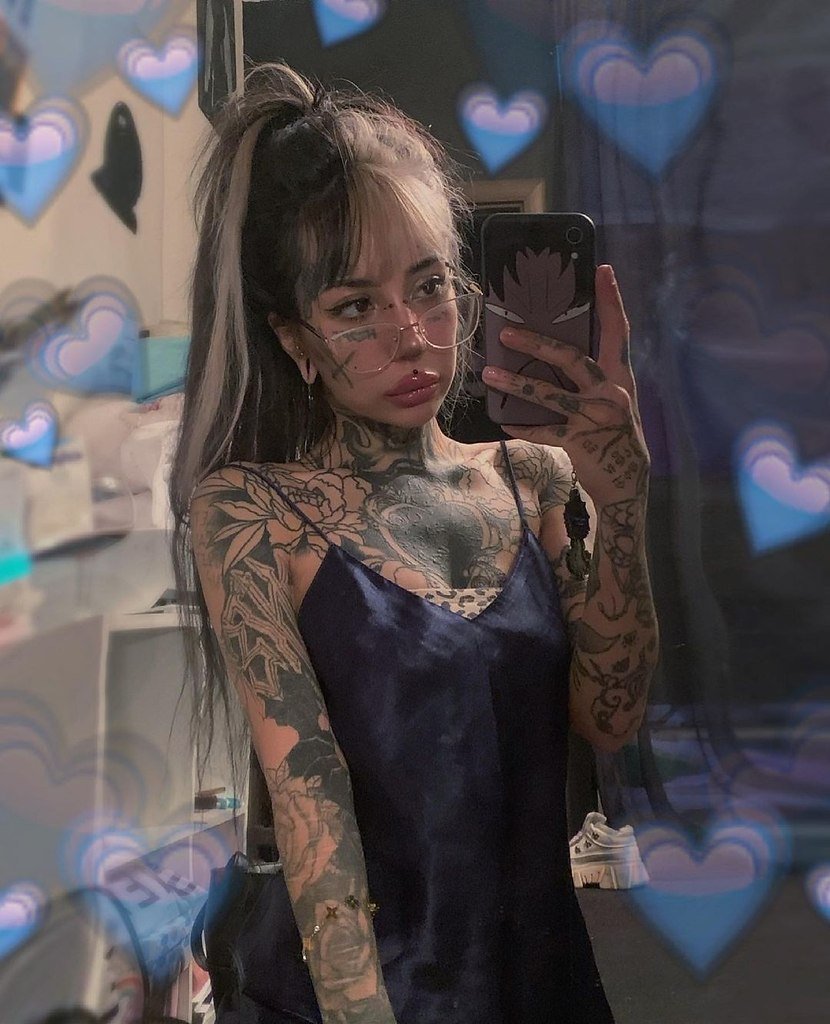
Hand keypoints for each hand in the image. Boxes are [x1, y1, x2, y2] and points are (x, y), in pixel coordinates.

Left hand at [481, 264, 649, 508]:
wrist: (627, 484)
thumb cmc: (614, 436)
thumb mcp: (613, 401)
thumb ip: (594, 378)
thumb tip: (557, 351)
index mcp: (621, 377)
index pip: (618, 331)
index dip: (611, 300)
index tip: (602, 270)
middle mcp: (612, 392)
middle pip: (571, 358)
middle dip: (537, 343)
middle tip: (506, 332)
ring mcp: (596, 417)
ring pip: (550, 394)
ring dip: (516, 384)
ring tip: (489, 373)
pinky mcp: (581, 442)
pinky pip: (545, 431)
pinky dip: (523, 427)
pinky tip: (504, 422)